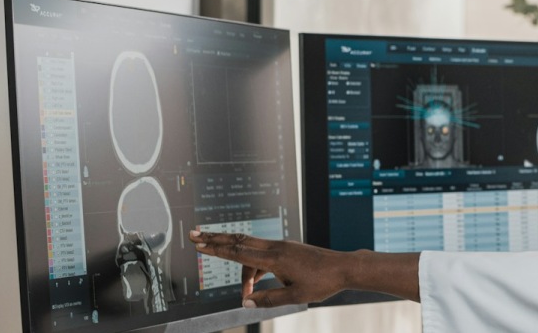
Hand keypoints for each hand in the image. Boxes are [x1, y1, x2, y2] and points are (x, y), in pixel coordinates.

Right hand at [189, 230, 347, 307]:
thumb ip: (268, 299)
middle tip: (194, 235)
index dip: (217, 249)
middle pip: (238, 241)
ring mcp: (281, 246)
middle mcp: (275, 248)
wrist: (343, 268)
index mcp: (275, 258)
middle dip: (215, 239)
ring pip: (250, 249)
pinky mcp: (286, 250)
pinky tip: (254, 282)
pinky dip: (252, 266)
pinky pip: (261, 254)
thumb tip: (245, 301)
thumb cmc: (322, 282)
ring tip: (240, 285)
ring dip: (236, 259)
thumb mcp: (294, 296)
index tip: (199, 244)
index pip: (239, 252)